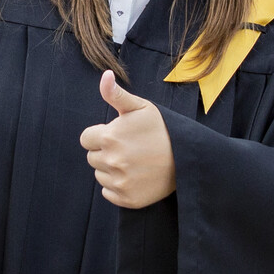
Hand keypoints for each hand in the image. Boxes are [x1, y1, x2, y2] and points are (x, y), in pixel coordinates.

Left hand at [79, 71, 176, 208]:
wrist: (187, 159)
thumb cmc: (162, 130)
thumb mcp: (141, 108)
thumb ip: (117, 94)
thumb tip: (105, 75)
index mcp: (110, 137)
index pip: (86, 139)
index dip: (100, 135)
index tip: (116, 135)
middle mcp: (112, 161)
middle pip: (92, 157)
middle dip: (105, 151)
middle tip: (128, 148)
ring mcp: (119, 182)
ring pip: (100, 175)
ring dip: (110, 169)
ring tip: (133, 162)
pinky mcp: (127, 199)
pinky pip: (108, 193)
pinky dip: (117, 186)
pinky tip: (134, 176)